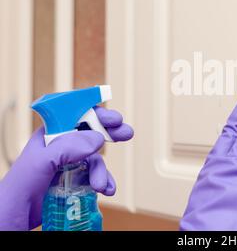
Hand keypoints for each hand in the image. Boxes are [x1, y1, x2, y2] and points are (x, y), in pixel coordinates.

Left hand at [0, 107, 133, 230]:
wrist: (11, 221)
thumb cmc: (16, 191)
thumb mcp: (40, 164)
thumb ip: (66, 147)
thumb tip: (97, 138)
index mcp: (49, 136)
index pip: (75, 115)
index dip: (96, 113)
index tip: (113, 118)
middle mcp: (60, 148)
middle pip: (90, 133)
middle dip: (109, 133)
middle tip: (126, 133)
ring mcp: (67, 165)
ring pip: (94, 159)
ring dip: (103, 170)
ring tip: (102, 185)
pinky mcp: (72, 182)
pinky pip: (94, 177)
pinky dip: (104, 182)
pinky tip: (106, 190)